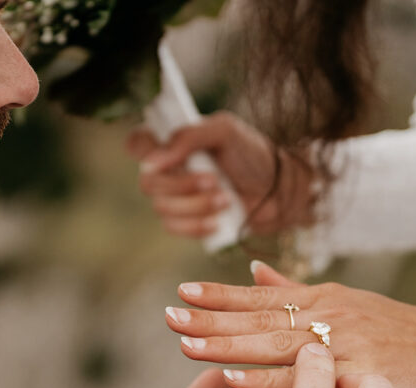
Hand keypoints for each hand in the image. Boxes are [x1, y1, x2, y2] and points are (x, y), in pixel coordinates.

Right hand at [127, 112, 315, 237]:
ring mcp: (176, 198)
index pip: (137, 143)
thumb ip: (189, 136)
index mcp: (173, 142)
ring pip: (162, 208)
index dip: (143, 153)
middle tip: (215, 180)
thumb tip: (152, 162)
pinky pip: (174, 228)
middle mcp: (168, 169)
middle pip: (147, 183)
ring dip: (196, 205)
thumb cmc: (252, 154)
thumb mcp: (225, 131)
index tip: (163, 161)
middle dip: (183, 185)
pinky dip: (197, 225)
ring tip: (226, 199)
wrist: (278, 192)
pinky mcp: (187, 222)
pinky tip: (218, 220)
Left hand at [165, 262, 415, 387]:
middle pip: (260, 316)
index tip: (182, 292)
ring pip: (274, 344)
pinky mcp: (361, 375)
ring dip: (226, 343)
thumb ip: (300, 293)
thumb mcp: (353, 307)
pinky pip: (304, 381)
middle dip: (211, 318)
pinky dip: (266, 379)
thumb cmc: (408, 339)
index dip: (221, 294)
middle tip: (167, 316)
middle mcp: (332, 314)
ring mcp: (346, 343)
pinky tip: (232, 378)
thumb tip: (255, 269)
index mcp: (327, 299)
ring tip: (184, 343)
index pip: (264, 295)